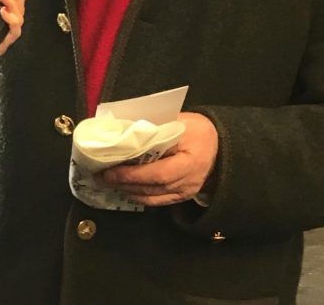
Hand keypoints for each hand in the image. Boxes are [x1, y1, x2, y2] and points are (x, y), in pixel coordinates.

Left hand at [97, 112, 218, 206]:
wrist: (222, 146)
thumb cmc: (200, 130)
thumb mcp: (182, 121)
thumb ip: (156, 127)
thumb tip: (125, 130)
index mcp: (190, 162)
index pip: (158, 173)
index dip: (132, 175)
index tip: (110, 170)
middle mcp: (189, 182)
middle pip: (152, 188)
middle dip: (124, 183)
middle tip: (101, 177)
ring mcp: (186, 192)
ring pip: (153, 197)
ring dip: (128, 191)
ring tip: (108, 182)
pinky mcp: (182, 196)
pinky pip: (158, 201)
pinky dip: (139, 196)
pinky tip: (125, 189)